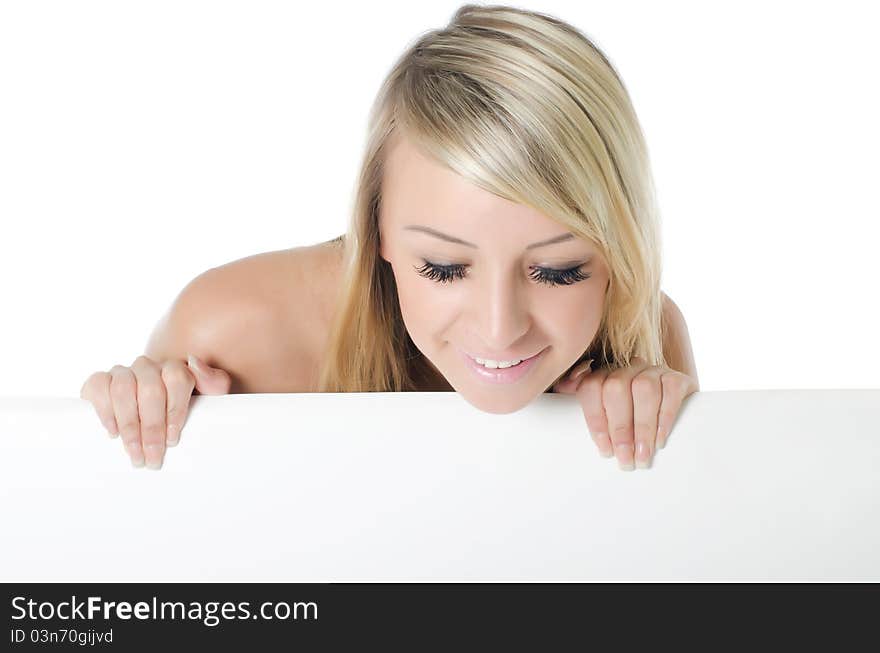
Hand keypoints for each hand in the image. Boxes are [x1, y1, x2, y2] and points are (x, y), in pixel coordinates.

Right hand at [80, 354, 231, 468]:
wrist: (154, 415)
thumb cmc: (181, 411)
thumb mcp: (207, 399)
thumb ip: (213, 381)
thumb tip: (195, 363)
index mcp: (174, 369)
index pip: (177, 380)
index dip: (175, 411)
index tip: (173, 439)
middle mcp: (148, 367)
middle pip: (150, 391)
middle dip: (152, 428)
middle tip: (153, 457)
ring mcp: (123, 372)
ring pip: (123, 390)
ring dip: (129, 426)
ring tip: (135, 453)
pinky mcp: (100, 381)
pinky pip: (99, 387)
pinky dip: (105, 412)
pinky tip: (113, 433)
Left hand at [552, 356, 698, 469]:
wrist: (678, 412)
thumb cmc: (632, 419)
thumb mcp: (607, 415)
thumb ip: (584, 407)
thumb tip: (560, 390)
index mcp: (605, 375)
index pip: (591, 387)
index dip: (595, 419)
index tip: (604, 450)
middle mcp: (628, 368)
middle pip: (616, 388)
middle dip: (619, 427)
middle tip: (624, 459)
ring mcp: (654, 371)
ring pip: (644, 389)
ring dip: (641, 427)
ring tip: (643, 456)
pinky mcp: (678, 378)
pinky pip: (671, 391)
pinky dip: (664, 417)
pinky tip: (661, 439)